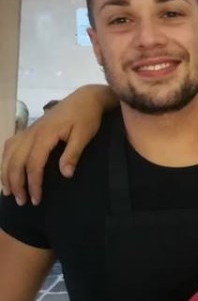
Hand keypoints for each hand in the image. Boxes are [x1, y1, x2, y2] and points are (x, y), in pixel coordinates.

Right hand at [1, 85, 108, 204]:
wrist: (84, 98)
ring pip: (9, 154)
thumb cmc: (87, 118)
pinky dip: (5, 159)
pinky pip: (10, 145)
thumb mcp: (84, 135)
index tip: (36, 199)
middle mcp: (31, 133)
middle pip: (16, 162)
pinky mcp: (29, 129)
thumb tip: (65, 174)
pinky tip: (6, 170)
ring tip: (9, 192)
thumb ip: (73, 154)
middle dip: (16, 183)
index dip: (33, 184)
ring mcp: (28, 130)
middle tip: (22, 202)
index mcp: (44, 136)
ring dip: (6, 173)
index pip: (33, 164)